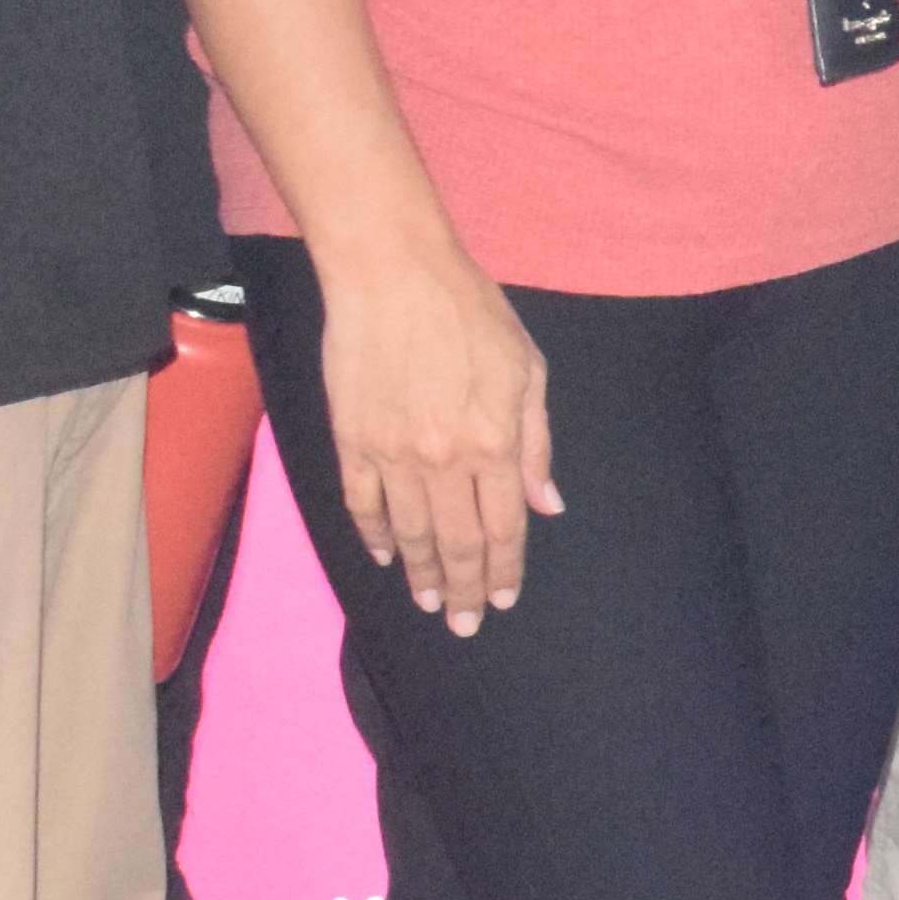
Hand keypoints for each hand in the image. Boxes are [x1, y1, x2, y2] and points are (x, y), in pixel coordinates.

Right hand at [318, 242, 557, 631]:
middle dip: (463, 590)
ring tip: (429, 603)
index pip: (503, 528)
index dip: (504, 570)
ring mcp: (391, 454)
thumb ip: (536, 444)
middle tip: (463, 625)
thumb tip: (546, 505)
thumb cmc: (471, 313)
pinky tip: (385, 557)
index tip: (502, 600)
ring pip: (407, 534)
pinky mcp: (351, 440)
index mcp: (493, 443)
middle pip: (456, 544)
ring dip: (420, 574)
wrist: (393, 274)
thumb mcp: (527, 370)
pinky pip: (361, 504)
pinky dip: (372, 537)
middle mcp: (443, 460)